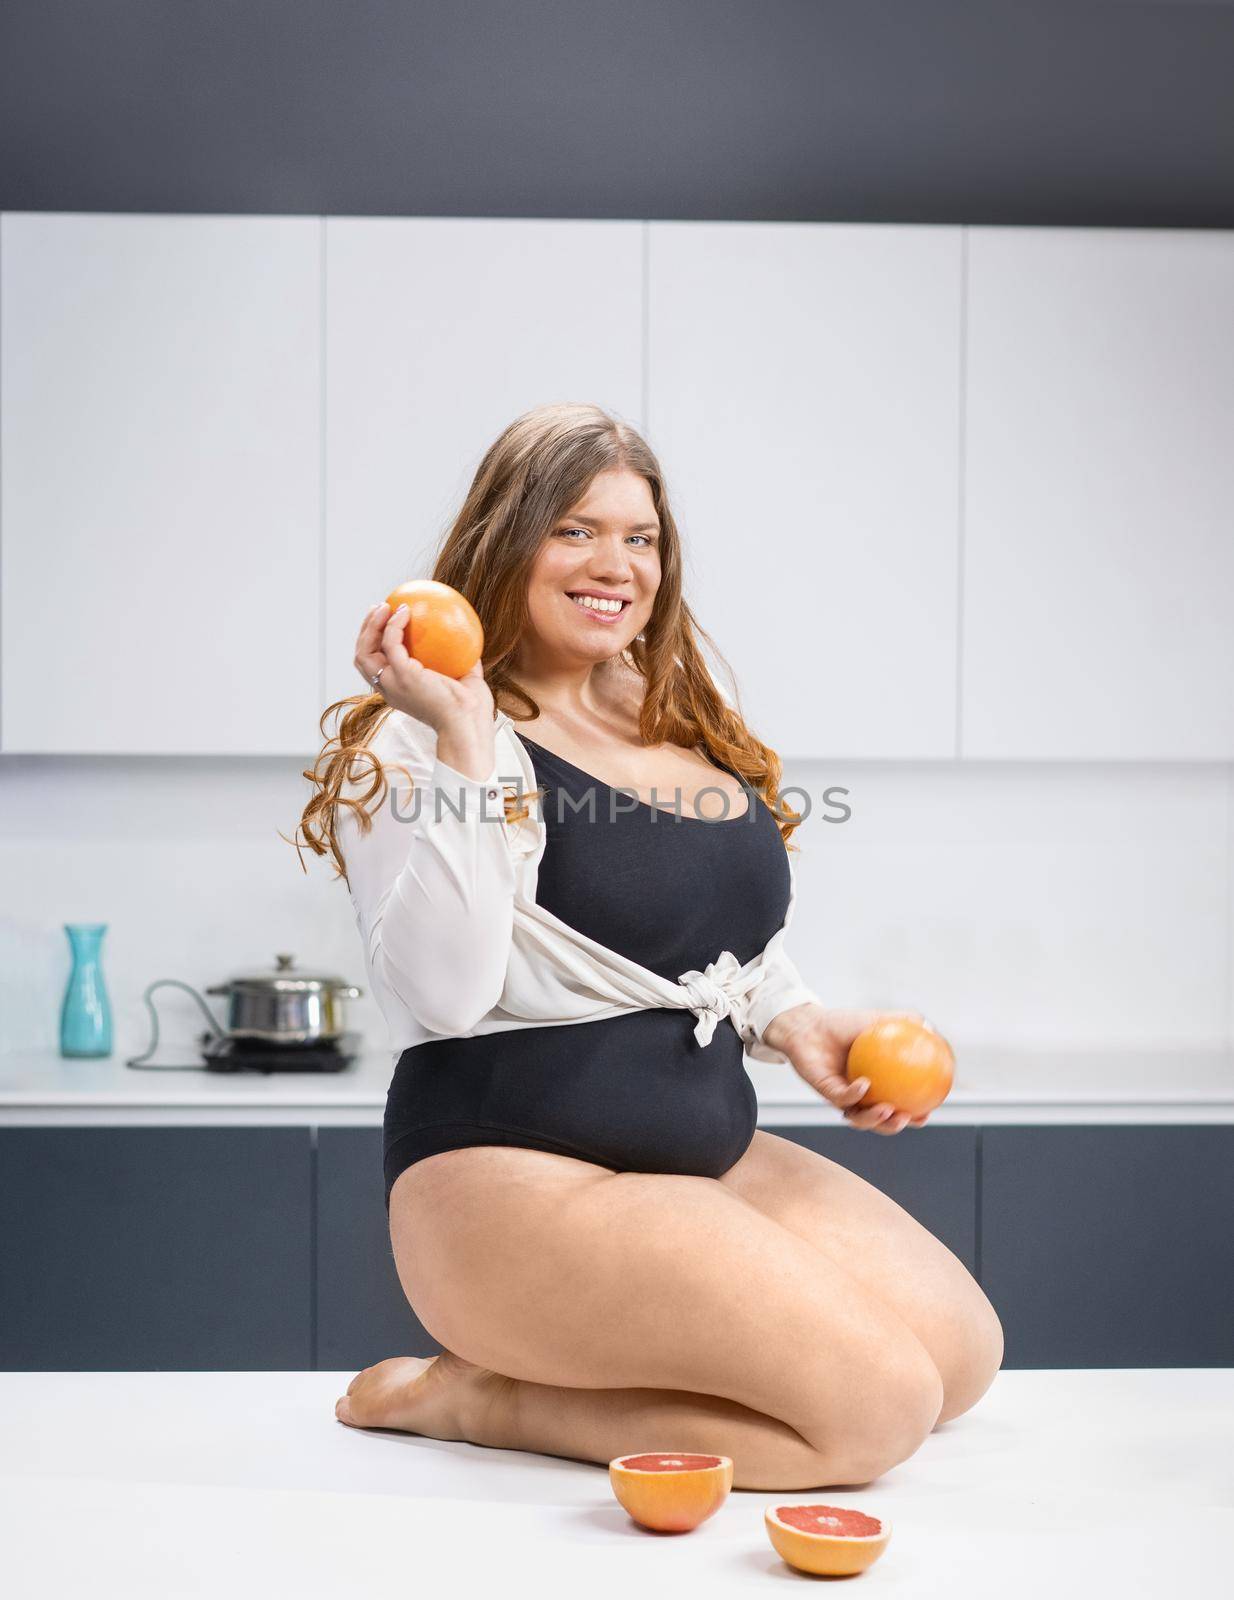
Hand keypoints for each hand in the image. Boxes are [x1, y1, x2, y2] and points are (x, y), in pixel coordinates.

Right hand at [354, 601, 494, 731]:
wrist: (469, 725)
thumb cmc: (471, 711)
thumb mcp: (465, 681)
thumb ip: (462, 662)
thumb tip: (468, 641)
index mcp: (399, 692)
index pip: (375, 668)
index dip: (374, 644)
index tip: (386, 622)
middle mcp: (389, 689)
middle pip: (362, 657)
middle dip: (366, 630)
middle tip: (379, 609)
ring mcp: (392, 682)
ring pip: (365, 650)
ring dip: (371, 624)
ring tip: (384, 606)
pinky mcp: (402, 674)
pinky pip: (391, 642)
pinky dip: (394, 624)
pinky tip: (405, 611)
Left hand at [763, 1003, 933, 1134]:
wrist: (810, 1024)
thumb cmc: (844, 1024)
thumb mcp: (878, 1021)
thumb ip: (905, 1023)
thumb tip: (933, 1030)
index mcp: (876, 1086)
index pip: (897, 1107)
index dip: (912, 1117)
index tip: (927, 1114)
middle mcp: (859, 1097)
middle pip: (880, 1122)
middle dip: (894, 1126)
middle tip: (908, 1118)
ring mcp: (841, 1097)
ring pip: (859, 1118)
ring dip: (875, 1120)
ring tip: (889, 1111)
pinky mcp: (825, 1091)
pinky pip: (842, 1097)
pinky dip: (854, 1094)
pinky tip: (865, 1084)